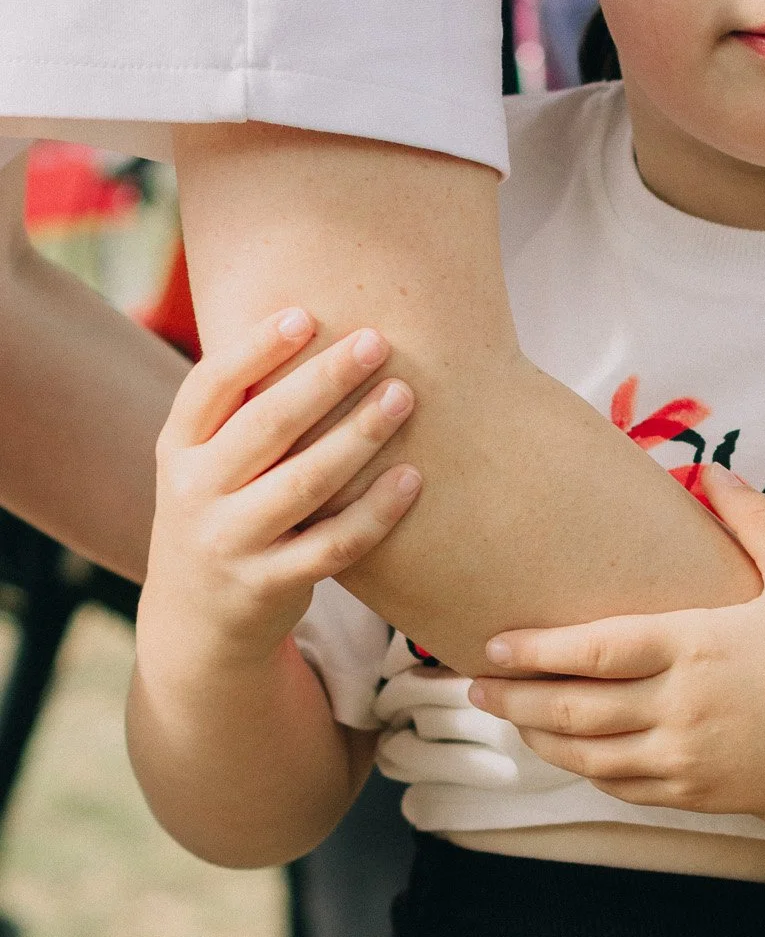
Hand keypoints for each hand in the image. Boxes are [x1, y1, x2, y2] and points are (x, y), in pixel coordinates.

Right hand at [142, 308, 421, 667]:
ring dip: (359, 435)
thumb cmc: (222, 508)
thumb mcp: (206, 460)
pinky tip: (412, 477)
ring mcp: (231, 542)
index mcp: (180, 447)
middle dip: (325, 379)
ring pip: (304, 484)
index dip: (255, 348)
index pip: (211, 385)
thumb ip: (243, 407)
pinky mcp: (269, 586)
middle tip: (376, 342)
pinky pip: (333, 545)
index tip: (306, 314)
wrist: (195, 621)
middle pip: (266, 426)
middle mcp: (196, 492)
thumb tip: (314, 317)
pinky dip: (376, 512)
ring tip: (404, 396)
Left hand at [470, 466, 764, 816]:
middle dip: (514, 696)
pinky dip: (584, 768)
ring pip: (588, 755)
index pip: (594, 650)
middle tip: (470, 682)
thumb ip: (755, 518)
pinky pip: (622, 785)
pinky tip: (568, 751)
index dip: (536, 650)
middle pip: (574, 708)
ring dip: (538, 737)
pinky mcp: (697, 792)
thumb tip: (713, 468)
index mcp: (697, 646)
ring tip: (506, 715)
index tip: (493, 641)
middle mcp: (682, 706)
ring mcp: (687, 757)